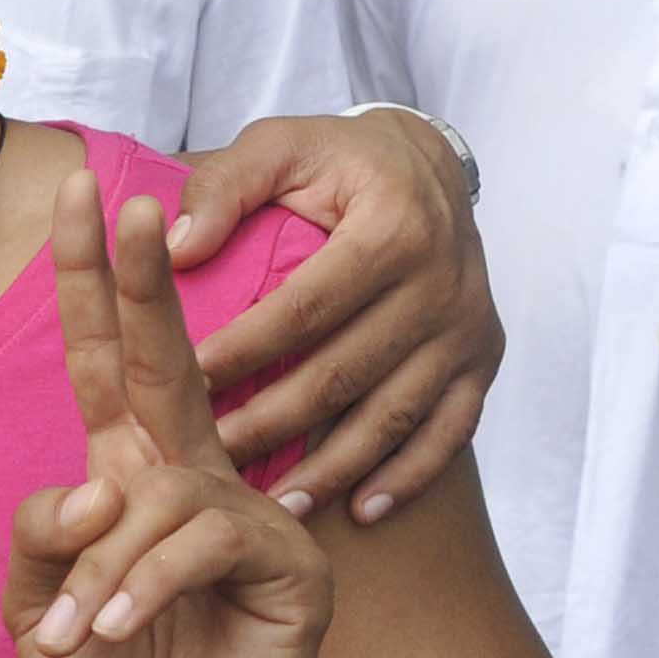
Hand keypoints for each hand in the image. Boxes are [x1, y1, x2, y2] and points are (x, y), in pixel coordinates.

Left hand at [7, 179, 331, 657]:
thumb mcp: (36, 612)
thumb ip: (40, 538)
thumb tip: (94, 484)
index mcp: (125, 474)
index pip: (104, 359)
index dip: (90, 281)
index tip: (78, 193)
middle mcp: (188, 479)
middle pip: (163, 362)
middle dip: (141, 284)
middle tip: (132, 205)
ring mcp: (246, 516)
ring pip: (158, 493)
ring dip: (101, 569)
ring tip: (74, 637)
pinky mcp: (289, 565)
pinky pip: (202, 542)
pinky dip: (144, 586)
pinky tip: (115, 631)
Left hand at [171, 109, 498, 523]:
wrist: (429, 167)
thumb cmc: (336, 161)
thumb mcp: (279, 146)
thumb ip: (224, 187)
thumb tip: (175, 248)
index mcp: (392, 228)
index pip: (306, 306)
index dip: (246, 350)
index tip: (186, 385)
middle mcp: (442, 283)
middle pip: (346, 371)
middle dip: (274, 422)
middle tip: (209, 459)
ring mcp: (468, 330)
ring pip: (395, 414)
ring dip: (334, 467)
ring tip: (275, 505)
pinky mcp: (483, 362)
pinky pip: (449, 432)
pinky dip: (407, 477)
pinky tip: (361, 511)